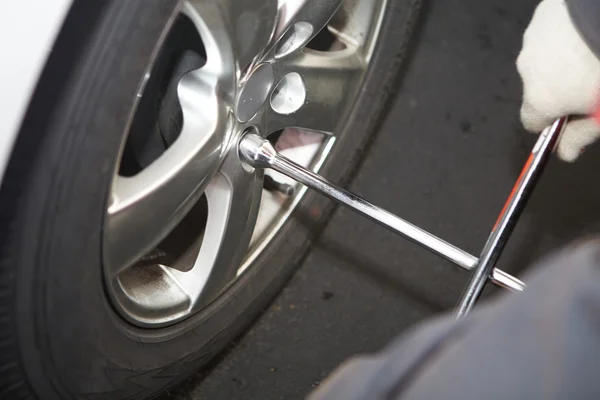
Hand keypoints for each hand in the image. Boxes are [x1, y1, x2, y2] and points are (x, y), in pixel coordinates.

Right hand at [517, 0, 599, 160]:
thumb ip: (582, 133)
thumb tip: (566, 154)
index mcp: (539, 99)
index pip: (532, 122)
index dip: (552, 122)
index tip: (574, 116)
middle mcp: (527, 70)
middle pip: (538, 87)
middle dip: (559, 86)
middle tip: (592, 78)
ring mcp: (532, 39)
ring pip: (544, 56)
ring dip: (562, 58)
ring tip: (591, 49)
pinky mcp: (543, 13)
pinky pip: (551, 30)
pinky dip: (565, 33)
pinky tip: (587, 29)